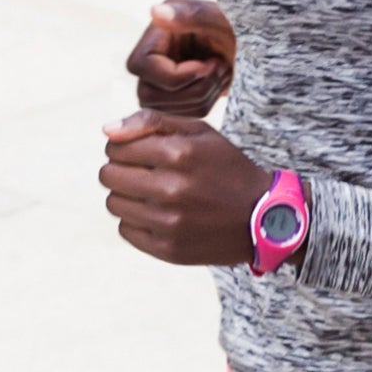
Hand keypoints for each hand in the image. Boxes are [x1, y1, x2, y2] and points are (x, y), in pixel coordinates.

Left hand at [101, 112, 262, 265]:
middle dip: (120, 170)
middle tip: (143, 174)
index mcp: (180, 154)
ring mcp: (169, 223)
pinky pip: (125, 230)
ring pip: (113, 203)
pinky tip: (159, 215)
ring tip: (152, 194)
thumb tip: (106, 131)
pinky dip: (136, 221)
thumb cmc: (226, 168)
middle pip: (108, 176)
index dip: (122, 147)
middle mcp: (172, 189)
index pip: (115, 148)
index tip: (140, 153)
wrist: (264, 218)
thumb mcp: (200, 133)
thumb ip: (151, 122)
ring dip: (127, 196)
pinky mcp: (168, 249)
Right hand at [127, 0, 234, 116]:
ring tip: (222, 72)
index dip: (174, 75)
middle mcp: (152, 55)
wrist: (261, 49)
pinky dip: (205, 105)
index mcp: (158, 29)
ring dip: (203, 96)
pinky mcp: (173, 97)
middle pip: (148, 95)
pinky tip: (219, 84)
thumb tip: (155, 11)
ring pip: (164, 110)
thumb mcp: (223, 19)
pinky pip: (180, 118)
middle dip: (193, 89)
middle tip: (220, 68)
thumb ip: (193, 14)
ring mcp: (159, 78)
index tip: (206, 65)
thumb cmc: (244, 27)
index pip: (139, 66)